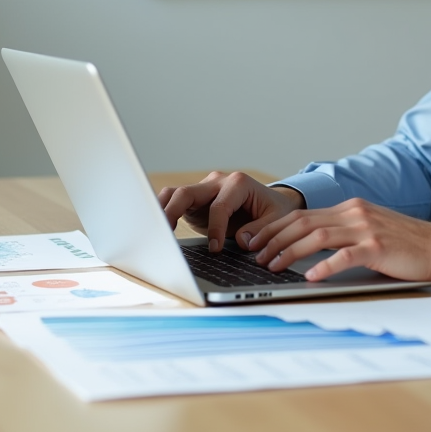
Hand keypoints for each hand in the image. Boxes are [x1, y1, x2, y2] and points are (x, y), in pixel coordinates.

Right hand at [157, 171, 304, 251]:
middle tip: (166, 235)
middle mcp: (217, 182)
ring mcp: (204, 189)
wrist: (271, 203)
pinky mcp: (195, 200)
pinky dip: (164, 211)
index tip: (215, 249)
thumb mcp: (276, 219)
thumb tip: (242, 240)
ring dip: (162, 210)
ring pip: (175, 193)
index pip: (219, 206)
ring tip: (154, 231)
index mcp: (238, 183)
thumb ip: (261, 229)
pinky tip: (158, 229)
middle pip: (187, 192)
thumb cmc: (274, 210)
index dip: (215, 229)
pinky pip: (174, 201)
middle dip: (174, 212)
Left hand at [248, 198, 430, 282]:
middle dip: (273, 238)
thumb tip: (308, 248)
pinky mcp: (377, 247)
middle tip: (255, 254)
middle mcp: (354, 213)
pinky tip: (311, 277)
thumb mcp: (370, 231)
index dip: (274, 227)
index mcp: (350, 209)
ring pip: (316, 236)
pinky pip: (344, 256)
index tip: (255, 239)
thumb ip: (343, 234)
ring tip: (272, 265)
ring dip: (289, 252)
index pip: (302, 214)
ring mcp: (366, 228)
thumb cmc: (406, 245)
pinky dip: (324, 266)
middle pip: (302, 222)